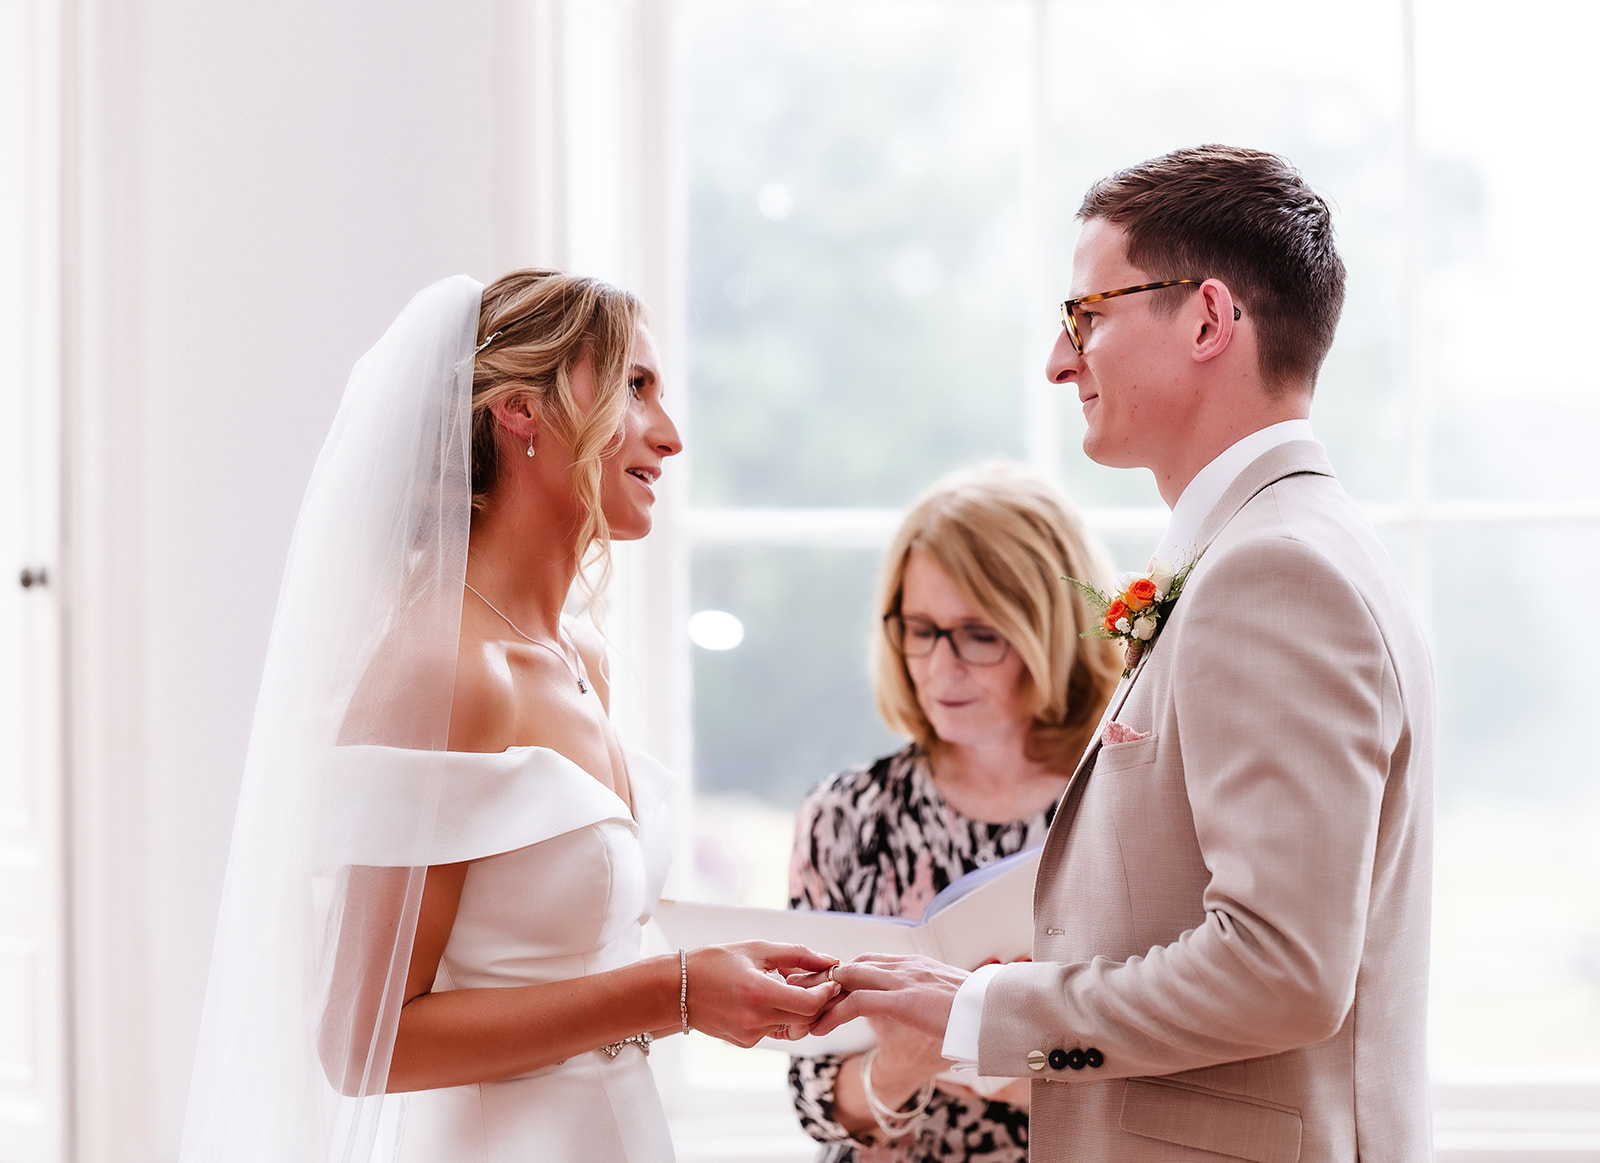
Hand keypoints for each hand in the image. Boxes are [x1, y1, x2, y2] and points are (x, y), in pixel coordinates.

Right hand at [686, 942, 839, 1047]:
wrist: (676, 990)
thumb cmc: (714, 963)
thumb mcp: (757, 950)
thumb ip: (798, 955)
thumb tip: (831, 961)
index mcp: (758, 993)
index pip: (809, 1004)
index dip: (826, 994)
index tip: (831, 979)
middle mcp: (755, 1019)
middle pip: (806, 1019)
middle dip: (818, 1001)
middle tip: (818, 982)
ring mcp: (750, 1035)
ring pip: (792, 1026)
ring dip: (799, 1008)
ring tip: (789, 985)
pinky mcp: (745, 1043)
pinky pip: (775, 1030)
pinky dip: (780, 1015)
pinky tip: (768, 997)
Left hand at [809, 953, 968, 1042]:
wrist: (1000, 1012)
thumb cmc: (982, 1012)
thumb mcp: (951, 1001)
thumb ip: (933, 1000)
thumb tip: (931, 1013)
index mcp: (916, 965)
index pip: (869, 961)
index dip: (844, 974)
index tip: (825, 989)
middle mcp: (906, 965)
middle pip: (852, 965)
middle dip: (823, 980)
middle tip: (801, 995)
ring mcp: (903, 979)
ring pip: (849, 978)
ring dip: (821, 996)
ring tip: (801, 1013)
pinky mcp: (903, 999)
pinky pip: (857, 1002)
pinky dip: (833, 1014)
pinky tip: (819, 1028)